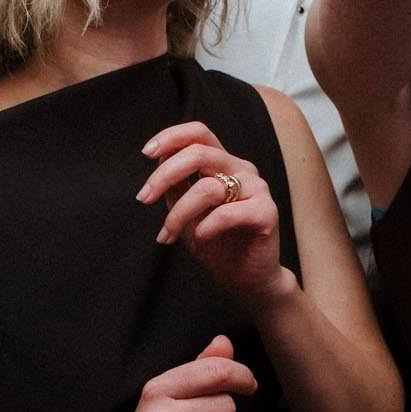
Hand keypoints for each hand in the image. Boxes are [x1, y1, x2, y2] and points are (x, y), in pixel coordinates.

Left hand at [139, 122, 294, 306]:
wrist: (244, 277)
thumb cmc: (216, 242)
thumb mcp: (186, 209)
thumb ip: (176, 184)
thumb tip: (158, 159)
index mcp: (224, 163)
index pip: (199, 133)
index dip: (171, 136)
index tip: (146, 153)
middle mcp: (242, 170)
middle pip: (199, 153)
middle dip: (164, 175)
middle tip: (143, 198)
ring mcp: (257, 189)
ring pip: (207, 188)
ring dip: (178, 213)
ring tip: (168, 234)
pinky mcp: (266, 212)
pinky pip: (226, 214)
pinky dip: (205, 227)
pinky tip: (200, 239)